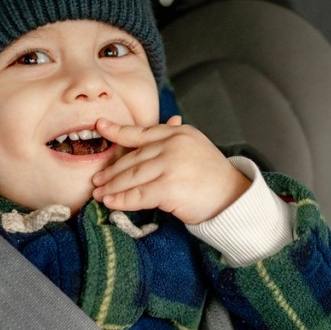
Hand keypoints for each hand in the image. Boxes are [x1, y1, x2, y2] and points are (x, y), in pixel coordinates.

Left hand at [91, 116, 250, 224]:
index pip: (142, 132)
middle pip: (133, 158)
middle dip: (112, 171)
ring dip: (112, 187)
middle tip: (97, 180)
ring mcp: (170, 165)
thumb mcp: (194, 148)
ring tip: (100, 194)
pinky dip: (122, 201)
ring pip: (132, 176)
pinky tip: (111, 204)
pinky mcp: (169, 187)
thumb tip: (159, 127)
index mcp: (178, 133)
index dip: (117, 130)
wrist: (233, 197)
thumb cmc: (213, 177)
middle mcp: (173, 145)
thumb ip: (173, 139)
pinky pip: (138, 195)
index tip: (99, 126)